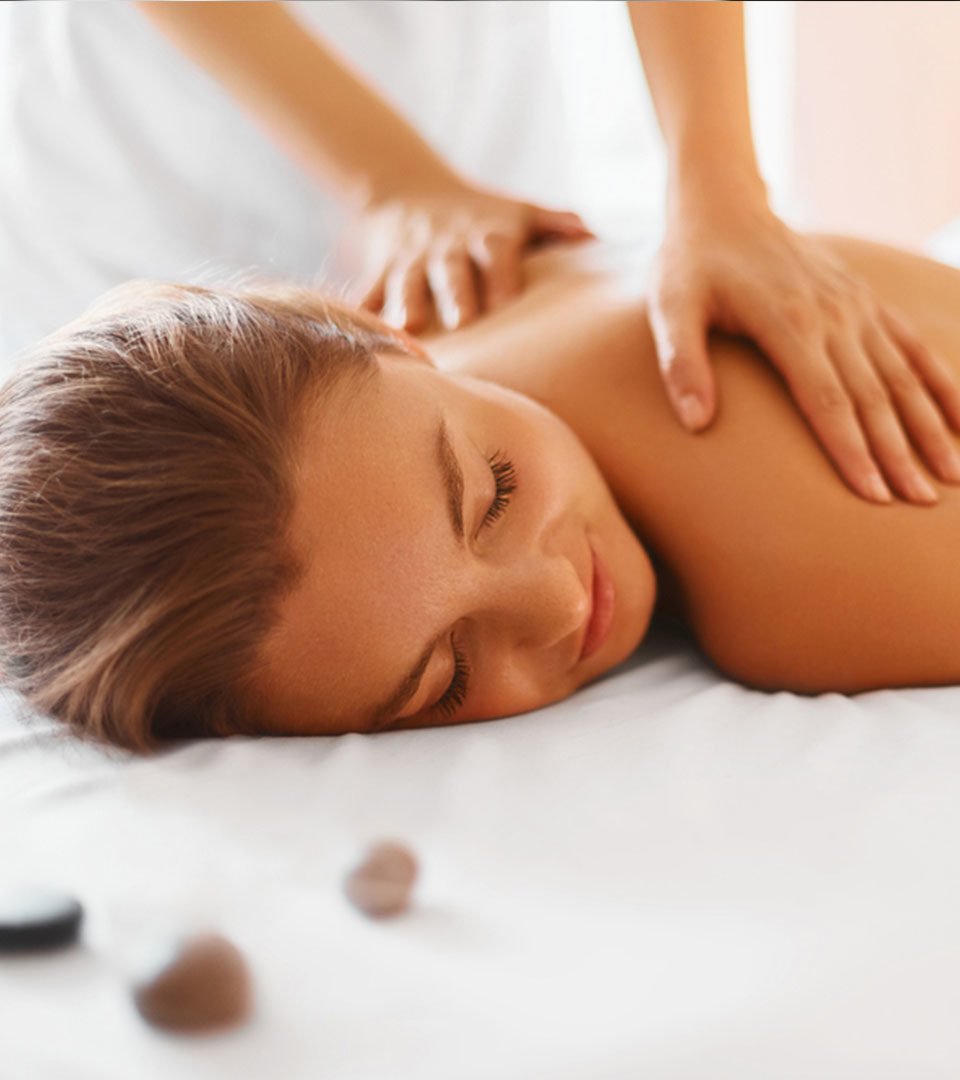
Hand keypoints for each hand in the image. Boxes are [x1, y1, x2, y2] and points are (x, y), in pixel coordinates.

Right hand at [352, 177, 592, 332]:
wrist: (409, 188)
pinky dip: (363, 314)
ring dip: (408, 304)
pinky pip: (370, 293)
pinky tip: (359, 337)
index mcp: (488, 234)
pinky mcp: (382, 270)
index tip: (506, 301)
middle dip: (455, 293)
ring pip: (407, 281)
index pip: (497, 250)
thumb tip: (595, 237)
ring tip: (409, 330)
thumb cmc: (482, 215)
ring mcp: (412, 259)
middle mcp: (449, 246)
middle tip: (464, 322)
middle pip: (452, 270)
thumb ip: (557, 224)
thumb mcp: (520, 211)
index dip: (501, 273)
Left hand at [646, 190, 959, 504]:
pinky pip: (911, 344)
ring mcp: (855, 306)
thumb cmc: (690, 263)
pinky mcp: (864, 300)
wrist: (723, 205)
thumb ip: (682, 364)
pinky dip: (940, 381)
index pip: (827, 400)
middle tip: (921, 502)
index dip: (852, 450)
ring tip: (951, 475)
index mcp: (787, 322)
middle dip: (899, 454)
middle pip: (873, 396)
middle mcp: (833, 315)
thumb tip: (696, 424)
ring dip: (928, 426)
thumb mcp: (670, 308)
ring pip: (901, 375)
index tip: (874, 496)